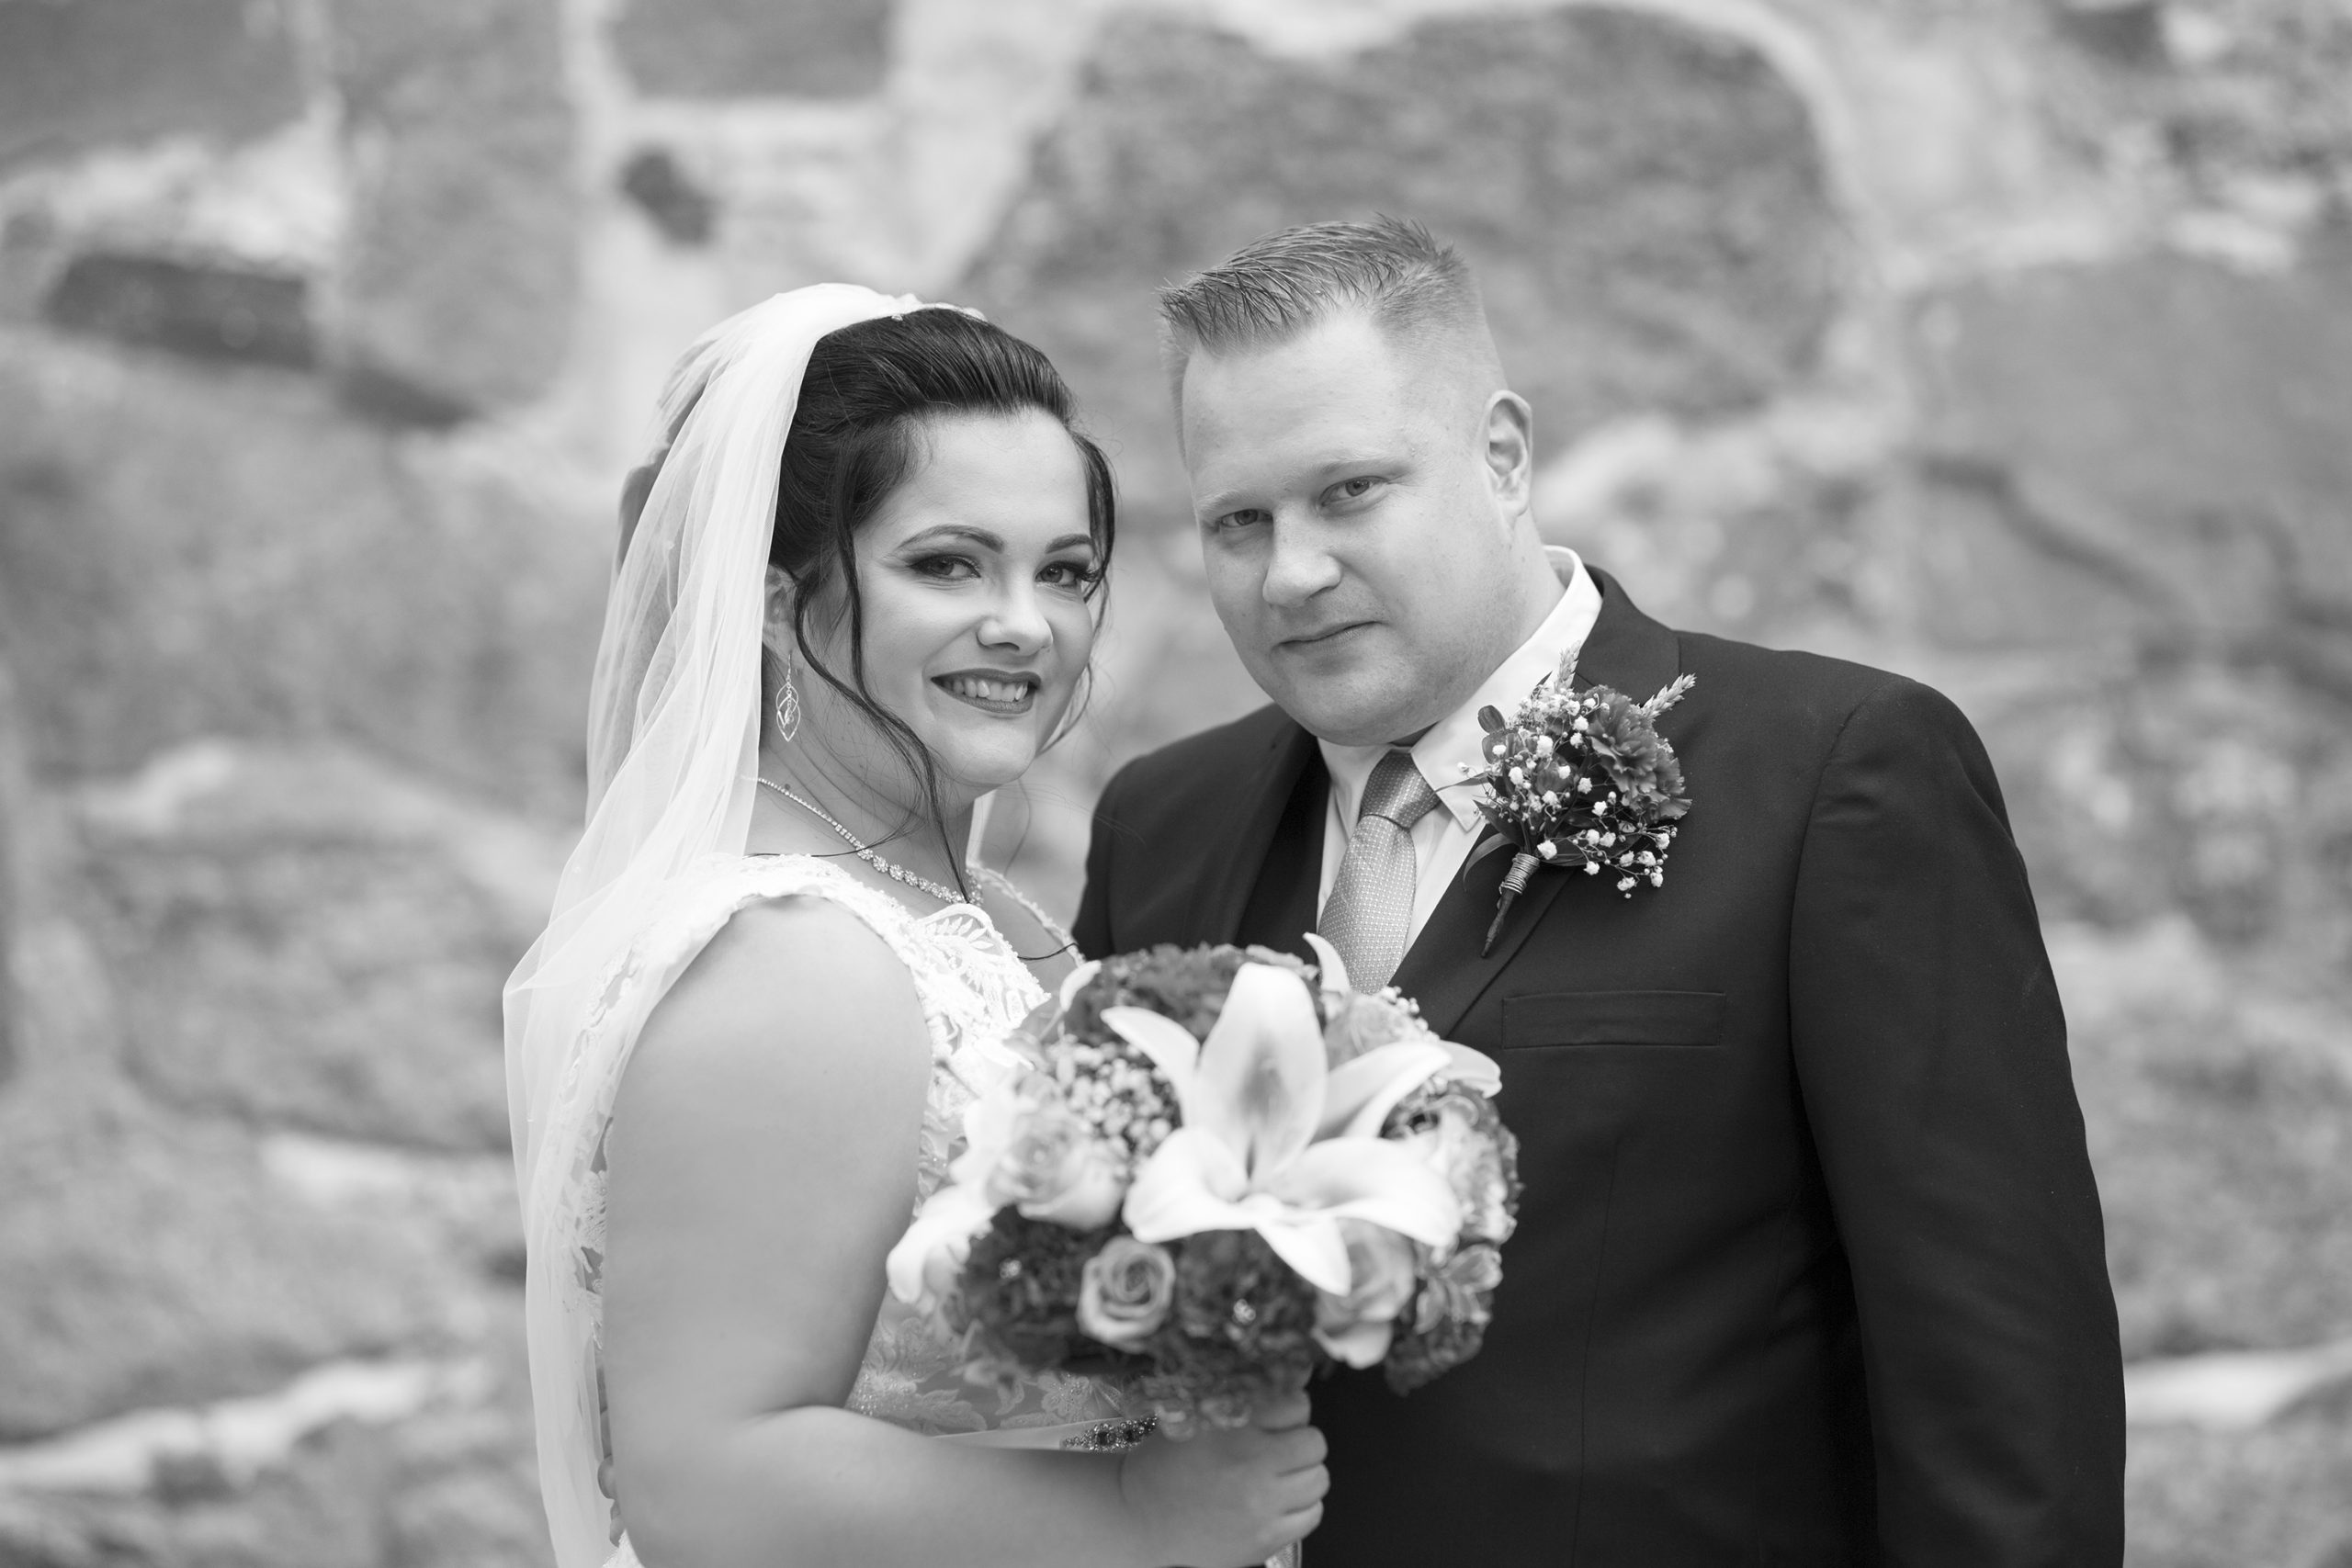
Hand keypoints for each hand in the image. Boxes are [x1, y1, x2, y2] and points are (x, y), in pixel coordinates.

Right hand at [1118, 1393, 1327, 1567]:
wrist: (1139, 1516)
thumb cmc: (1168, 1462)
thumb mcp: (1199, 1414)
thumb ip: (1250, 1393)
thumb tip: (1301, 1367)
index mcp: (1232, 1427)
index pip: (1297, 1404)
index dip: (1288, 1408)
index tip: (1273, 1418)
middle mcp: (1250, 1465)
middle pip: (1314, 1442)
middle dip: (1298, 1441)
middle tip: (1275, 1448)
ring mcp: (1260, 1506)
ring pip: (1319, 1478)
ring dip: (1301, 1474)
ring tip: (1273, 1476)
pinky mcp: (1265, 1539)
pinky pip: (1312, 1515)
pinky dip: (1299, 1507)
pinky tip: (1273, 1502)